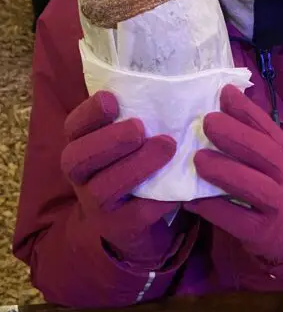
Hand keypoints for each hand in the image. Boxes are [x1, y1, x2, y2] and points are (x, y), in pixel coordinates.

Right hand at [62, 92, 178, 262]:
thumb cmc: (135, 166)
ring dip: (136, 166)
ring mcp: (97, 205)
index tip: (112, 100)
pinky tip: (180, 188)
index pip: (73, 127)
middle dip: (108, 140)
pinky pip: (136, 215)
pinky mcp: (120, 229)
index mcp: (81, 146)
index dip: (89, 113)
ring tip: (167, 146)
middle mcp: (81, 176)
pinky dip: (158, 201)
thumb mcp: (129, 141)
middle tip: (139, 128)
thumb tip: (178, 82)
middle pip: (77, 158)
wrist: (134, 224)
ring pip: (104, 188)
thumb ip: (140, 113)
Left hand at [191, 85, 282, 264]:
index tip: (223, 93)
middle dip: (234, 135)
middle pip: (262, 152)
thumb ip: (254, 130)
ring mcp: (277, 205)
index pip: (267, 126)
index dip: (245, 109)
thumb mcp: (277, 156)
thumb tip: (226, 94)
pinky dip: (211, 208)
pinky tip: (191, 200)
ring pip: (250, 186)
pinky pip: (234, 219)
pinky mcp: (262, 232)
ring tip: (198, 160)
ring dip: (223, 171)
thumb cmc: (281, 184)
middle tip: (207, 123)